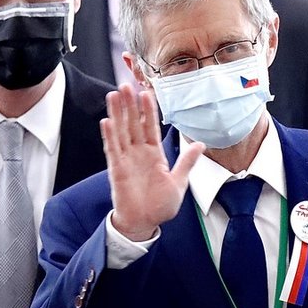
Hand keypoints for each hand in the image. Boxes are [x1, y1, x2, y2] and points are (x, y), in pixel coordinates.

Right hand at [101, 84, 204, 240]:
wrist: (145, 223)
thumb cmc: (160, 205)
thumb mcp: (179, 181)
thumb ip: (187, 162)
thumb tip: (201, 145)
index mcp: (154, 154)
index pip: (151, 127)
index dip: (149, 110)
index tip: (147, 92)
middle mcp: (139, 153)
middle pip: (133, 123)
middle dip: (130, 104)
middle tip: (126, 84)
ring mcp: (126, 160)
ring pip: (121, 131)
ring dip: (117, 113)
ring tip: (114, 94)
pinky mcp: (116, 169)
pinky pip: (112, 149)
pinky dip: (110, 135)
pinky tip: (106, 121)